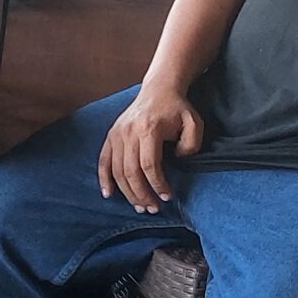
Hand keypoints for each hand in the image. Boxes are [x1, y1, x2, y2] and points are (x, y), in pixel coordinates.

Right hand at [97, 86, 202, 213]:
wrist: (159, 89)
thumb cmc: (178, 108)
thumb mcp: (194, 123)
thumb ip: (191, 144)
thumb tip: (178, 160)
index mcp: (148, 129)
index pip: (149, 165)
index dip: (158, 184)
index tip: (167, 196)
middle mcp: (128, 132)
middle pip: (131, 172)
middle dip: (142, 194)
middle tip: (154, 209)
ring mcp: (117, 134)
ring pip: (117, 170)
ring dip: (127, 192)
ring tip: (140, 206)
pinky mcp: (111, 135)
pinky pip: (103, 161)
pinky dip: (104, 179)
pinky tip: (109, 194)